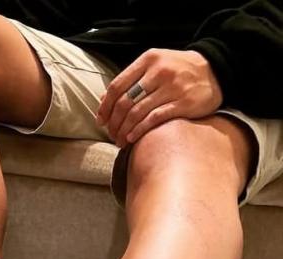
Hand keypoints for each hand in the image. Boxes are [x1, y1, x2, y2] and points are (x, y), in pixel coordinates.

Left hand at [97, 49, 222, 146]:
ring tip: (120, 141)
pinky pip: (154, 119)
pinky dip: (139, 130)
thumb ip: (130, 80)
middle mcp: (159, 71)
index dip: (105, 106)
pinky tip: (132, 138)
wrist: (215, 70)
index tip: (101, 121)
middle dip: (114, 123)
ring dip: (124, 130)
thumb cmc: (178, 71)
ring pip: (137, 112)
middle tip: (111, 135)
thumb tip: (102, 100)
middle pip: (125, 101)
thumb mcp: (154, 66)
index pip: (117, 85)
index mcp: (148, 60)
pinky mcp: (183, 103)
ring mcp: (172, 87)